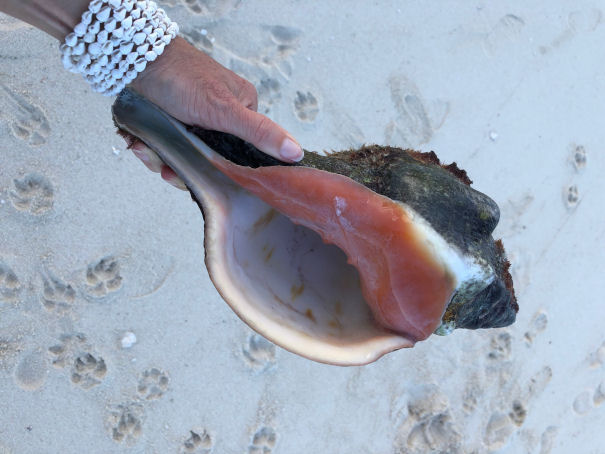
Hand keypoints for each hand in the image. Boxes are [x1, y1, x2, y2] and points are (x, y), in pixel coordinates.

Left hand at [127, 37, 302, 189]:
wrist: (136, 58)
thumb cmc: (183, 77)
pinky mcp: (172, 124)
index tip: (203, 179)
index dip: (221, 173)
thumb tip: (296, 153)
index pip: (242, 156)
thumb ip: (261, 133)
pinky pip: (167, 149)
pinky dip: (152, 151)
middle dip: (185, 168)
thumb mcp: (226, 110)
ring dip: (164, 161)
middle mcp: (221, 118)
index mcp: (244, 111)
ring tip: (148, 152)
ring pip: (186, 158)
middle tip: (167, 169)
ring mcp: (195, 121)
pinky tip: (140, 145)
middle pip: (210, 161)